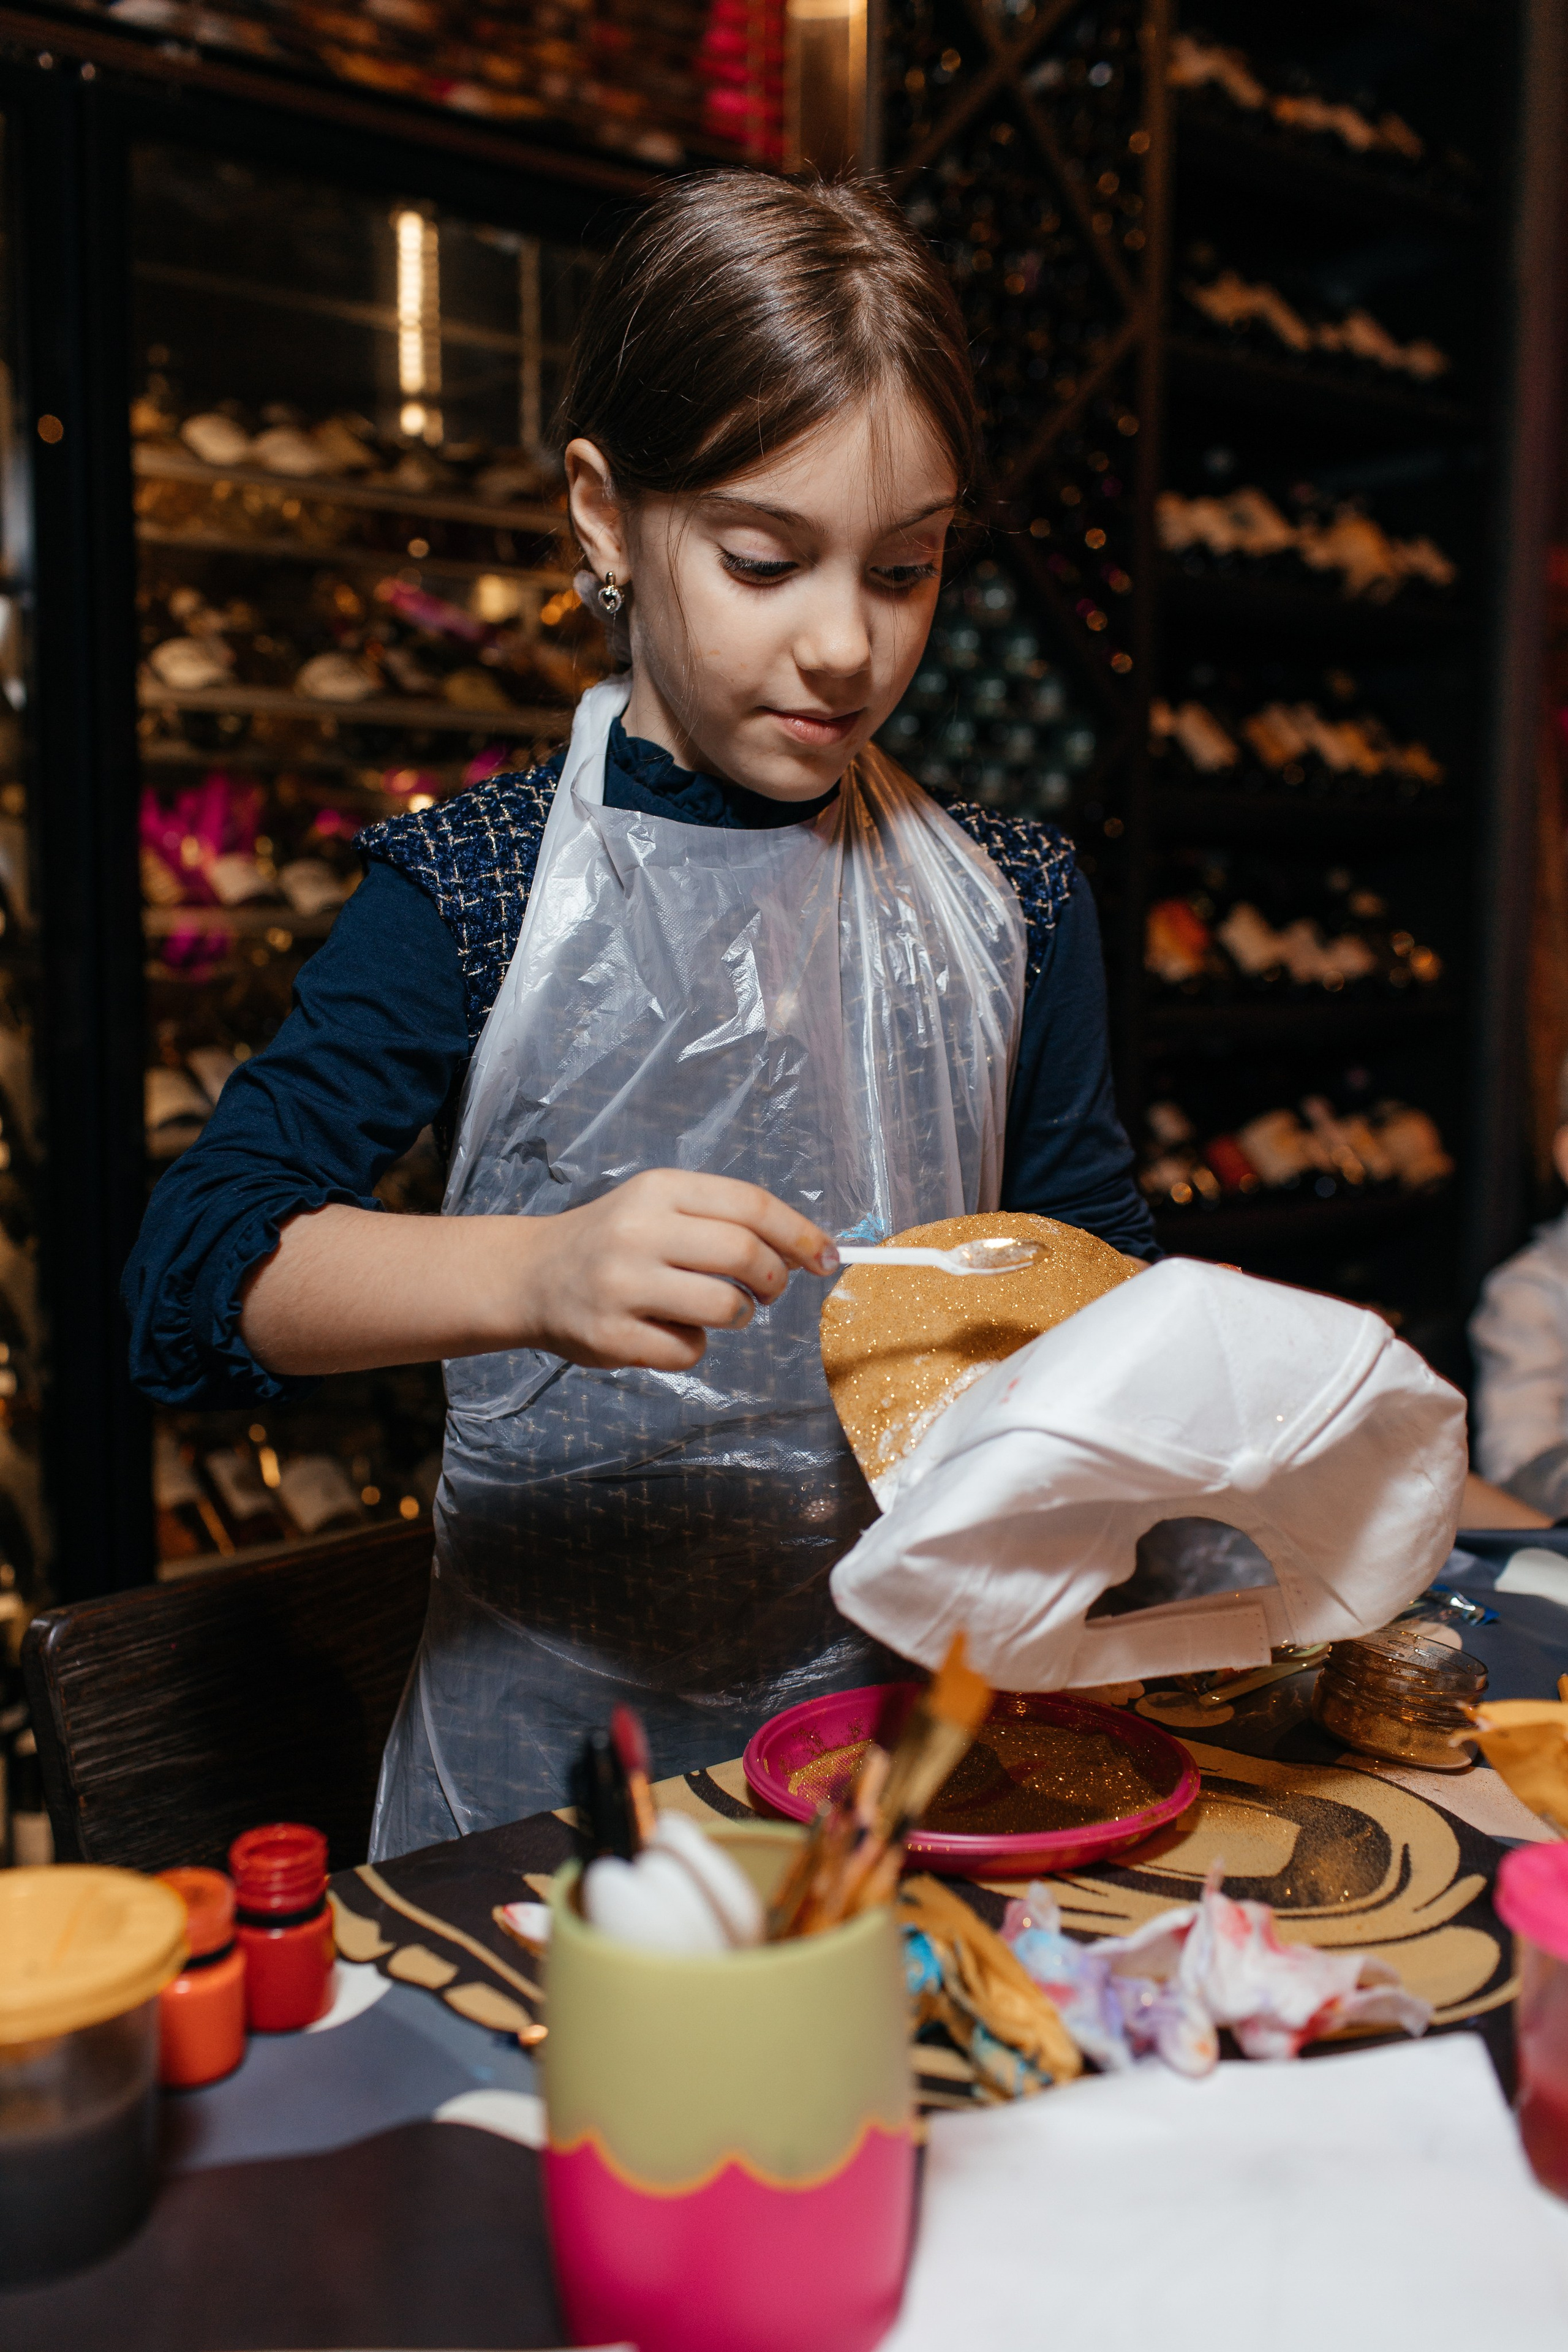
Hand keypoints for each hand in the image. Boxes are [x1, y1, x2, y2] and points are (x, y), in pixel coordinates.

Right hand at [515, 1169, 839, 1370]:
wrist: (532, 1275)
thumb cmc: (615, 1241)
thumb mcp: (659, 1206)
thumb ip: (724, 1220)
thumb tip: (807, 1250)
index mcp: (659, 1190)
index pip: (750, 1205)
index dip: (800, 1234)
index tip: (827, 1257)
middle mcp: (639, 1231)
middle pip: (744, 1255)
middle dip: (773, 1279)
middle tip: (769, 1291)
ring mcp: (621, 1285)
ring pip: (724, 1307)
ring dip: (738, 1316)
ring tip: (716, 1310)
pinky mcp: (610, 1335)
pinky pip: (688, 1351)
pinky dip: (692, 1347)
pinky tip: (666, 1331)